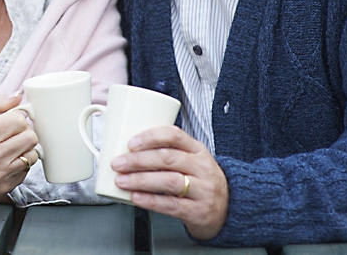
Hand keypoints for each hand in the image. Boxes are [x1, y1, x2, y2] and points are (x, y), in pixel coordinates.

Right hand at [0, 92, 39, 196]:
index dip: (17, 117)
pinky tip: (8, 159)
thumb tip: (17, 96)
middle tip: (14, 132)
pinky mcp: (3, 187)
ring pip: (32, 155)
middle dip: (25, 131)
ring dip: (25, 147)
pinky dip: (21, 163)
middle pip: (30, 137)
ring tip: (12, 145)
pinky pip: (26, 171)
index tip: (11, 119)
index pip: (19, 121)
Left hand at [111, 125, 228, 240]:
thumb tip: (129, 151)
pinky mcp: (197, 211)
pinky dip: (150, 201)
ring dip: (141, 180)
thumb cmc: (201, 181)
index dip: (150, 137)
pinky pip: (171, 205)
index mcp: (198, 150)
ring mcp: (202, 190)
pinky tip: (136, 197)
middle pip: (167, 158)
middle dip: (138, 160)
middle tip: (118, 163)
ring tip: (122, 180)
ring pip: (168, 181)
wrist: (228, 209)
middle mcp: (202, 168)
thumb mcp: (192, 161)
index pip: (174, 136)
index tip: (131, 143)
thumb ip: (168, 153)